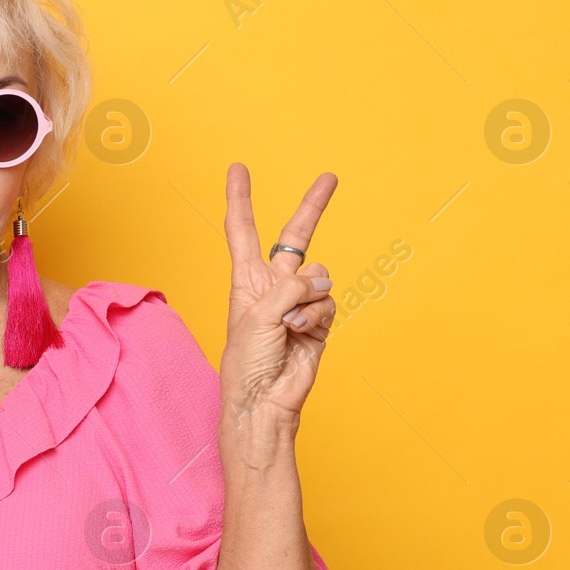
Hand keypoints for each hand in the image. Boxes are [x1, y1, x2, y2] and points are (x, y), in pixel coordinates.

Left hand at [219, 163, 337, 429]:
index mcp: (246, 279)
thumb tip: (320, 280)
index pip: (242, 230)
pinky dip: (316, 317)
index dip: (240, 198)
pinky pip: (328, 302)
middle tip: (330, 177)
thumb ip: (288, 288)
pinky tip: (301, 334)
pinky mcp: (318, 322)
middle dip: (313, 206)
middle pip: (295, 236)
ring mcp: (298, 303)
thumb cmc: (247, 361)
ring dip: (307, 299)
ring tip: (288, 324)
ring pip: (319, 277)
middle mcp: (273, 285)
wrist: (264, 400)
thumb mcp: (257, 315)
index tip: (238, 169)